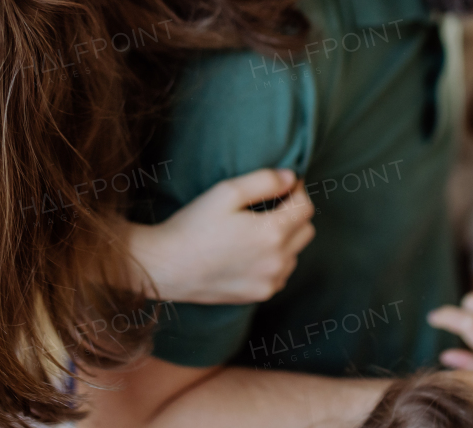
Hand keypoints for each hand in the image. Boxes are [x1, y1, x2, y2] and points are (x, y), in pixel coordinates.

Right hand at [129, 169, 314, 303]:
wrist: (166, 266)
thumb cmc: (194, 225)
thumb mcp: (226, 192)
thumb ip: (264, 181)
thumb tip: (291, 177)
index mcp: (272, 233)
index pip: (305, 207)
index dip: (297, 191)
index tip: (283, 185)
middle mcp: (278, 261)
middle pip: (306, 230)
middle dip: (294, 214)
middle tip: (270, 205)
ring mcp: (270, 281)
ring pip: (296, 253)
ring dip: (287, 238)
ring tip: (257, 229)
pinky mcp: (260, 294)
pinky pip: (282, 273)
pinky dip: (276, 259)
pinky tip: (252, 251)